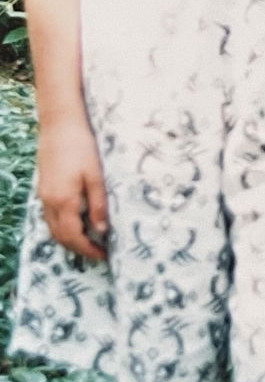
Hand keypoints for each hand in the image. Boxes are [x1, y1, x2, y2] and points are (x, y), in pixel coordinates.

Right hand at [37, 118, 108, 260]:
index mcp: (64, 201)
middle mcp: (50, 202)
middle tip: (98, 252)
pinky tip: (75, 222)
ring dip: (69, 239)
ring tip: (89, 241)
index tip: (103, 255)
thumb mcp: (96, 175)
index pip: (74, 237)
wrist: (59, 125)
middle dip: (78, 248)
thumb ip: (98, 204)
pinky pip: (50, 217)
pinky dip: (62, 227)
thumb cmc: (81, 147)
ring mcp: (44, 196)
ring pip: (53, 228)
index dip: (88, 249)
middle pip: (60, 237)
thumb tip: (102, 230)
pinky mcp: (44, 188)